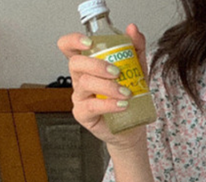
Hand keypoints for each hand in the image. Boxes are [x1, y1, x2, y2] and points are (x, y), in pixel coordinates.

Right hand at [56, 24, 148, 150]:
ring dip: (107, 87)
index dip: (73, 41)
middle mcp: (80, 79)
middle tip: (116, 73)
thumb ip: (136, 49)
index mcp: (87, 65)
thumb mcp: (137, 71)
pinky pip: (91, 106)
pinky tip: (122, 105)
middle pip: (75, 63)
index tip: (89, 42)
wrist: (132, 127)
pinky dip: (108, 104)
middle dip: (96, 65)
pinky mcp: (83, 114)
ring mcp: (79, 97)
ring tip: (127, 93)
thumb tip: (133, 29)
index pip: (68, 47)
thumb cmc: (129, 97)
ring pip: (85, 84)